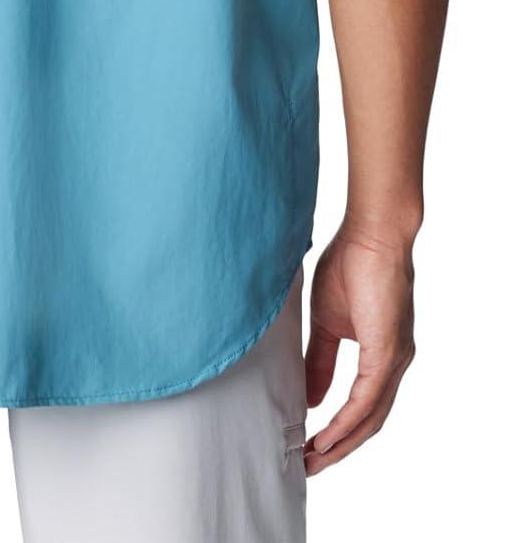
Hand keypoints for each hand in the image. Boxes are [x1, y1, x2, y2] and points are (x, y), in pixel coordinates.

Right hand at [304, 221, 415, 475]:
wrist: (371, 234)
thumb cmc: (350, 264)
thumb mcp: (327, 321)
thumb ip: (319, 359)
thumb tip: (311, 397)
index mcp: (381, 356)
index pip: (362, 408)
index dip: (338, 432)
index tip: (309, 448)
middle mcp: (394, 364)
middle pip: (369, 423)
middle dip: (338, 449)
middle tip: (308, 467)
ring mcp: (394, 360)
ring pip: (370, 419)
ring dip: (340, 444)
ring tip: (312, 459)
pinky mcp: (388, 352)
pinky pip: (367, 400)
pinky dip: (346, 422)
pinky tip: (325, 434)